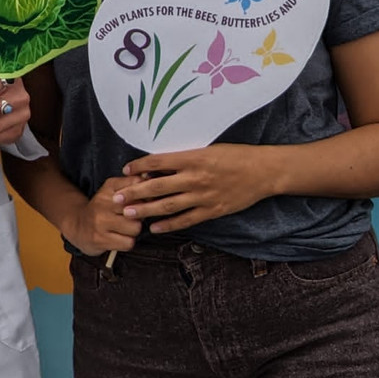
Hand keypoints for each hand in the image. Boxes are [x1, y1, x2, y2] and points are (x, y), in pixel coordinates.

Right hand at [60, 176, 143, 256]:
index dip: (146, 195)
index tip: (146, 200)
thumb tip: (149, 176)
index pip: (136, 185)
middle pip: (138, 208)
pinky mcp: (100, 239)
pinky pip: (128, 243)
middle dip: (141, 215)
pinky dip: (128, 242)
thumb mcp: (113, 190)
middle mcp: (103, 202)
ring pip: (135, 227)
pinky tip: (120, 238)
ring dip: (134, 231)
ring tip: (126, 228)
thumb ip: (131, 183)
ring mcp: (100, 221)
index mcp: (109, 187)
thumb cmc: (102, 208)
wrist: (78, 225)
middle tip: (134, 217)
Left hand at [116, 144, 273, 232]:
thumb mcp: (208, 149)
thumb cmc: (235, 155)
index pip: (159, 161)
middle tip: (116, 197)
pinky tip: (155, 228)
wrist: (262, 171)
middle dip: (135, 192)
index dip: (140, 166)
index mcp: (193, 158)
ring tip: (128, 214)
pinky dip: (169, 224)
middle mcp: (195, 177)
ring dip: (147, 210)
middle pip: (158, 186)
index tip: (125, 169)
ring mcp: (204, 196)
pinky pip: (187, 219)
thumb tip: (159, 164)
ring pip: (169, 205)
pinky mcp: (213, 210)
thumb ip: (185, 158)